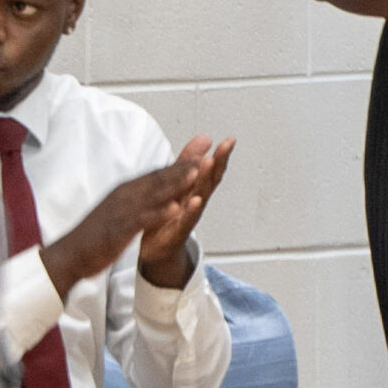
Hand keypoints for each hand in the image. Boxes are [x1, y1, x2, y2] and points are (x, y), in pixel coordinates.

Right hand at [38, 138, 226, 297]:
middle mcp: (123, 197)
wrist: (70, 254)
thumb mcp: (115, 210)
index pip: (154, 175)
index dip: (176, 166)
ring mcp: (122, 212)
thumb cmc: (93, 235)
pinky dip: (160, 213)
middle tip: (202, 156)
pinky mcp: (120, 230)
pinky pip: (143, 220)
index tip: (196, 156)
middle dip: (181, 168)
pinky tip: (175, 209)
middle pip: (157, 179)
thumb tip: (145, 190)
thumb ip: (131, 199)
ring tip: (195, 175)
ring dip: (175, 184)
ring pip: (153, 194)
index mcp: (124, 192)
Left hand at [135, 136, 233, 290]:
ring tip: (210, 163)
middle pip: (209, 180)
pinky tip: (195, 200)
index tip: (230, 140)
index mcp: (196, 189)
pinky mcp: (177, 231)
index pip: (211, 170)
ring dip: (205, 179)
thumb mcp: (180, 183)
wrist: (157, 249)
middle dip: (218, 162)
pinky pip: (185, 219)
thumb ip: (190, 161)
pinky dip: (191, 210)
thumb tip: (205, 138)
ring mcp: (189, 216)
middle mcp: (196, 202)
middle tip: (225, 147)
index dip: (221, 155)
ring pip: (200, 196)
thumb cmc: (170, 215)